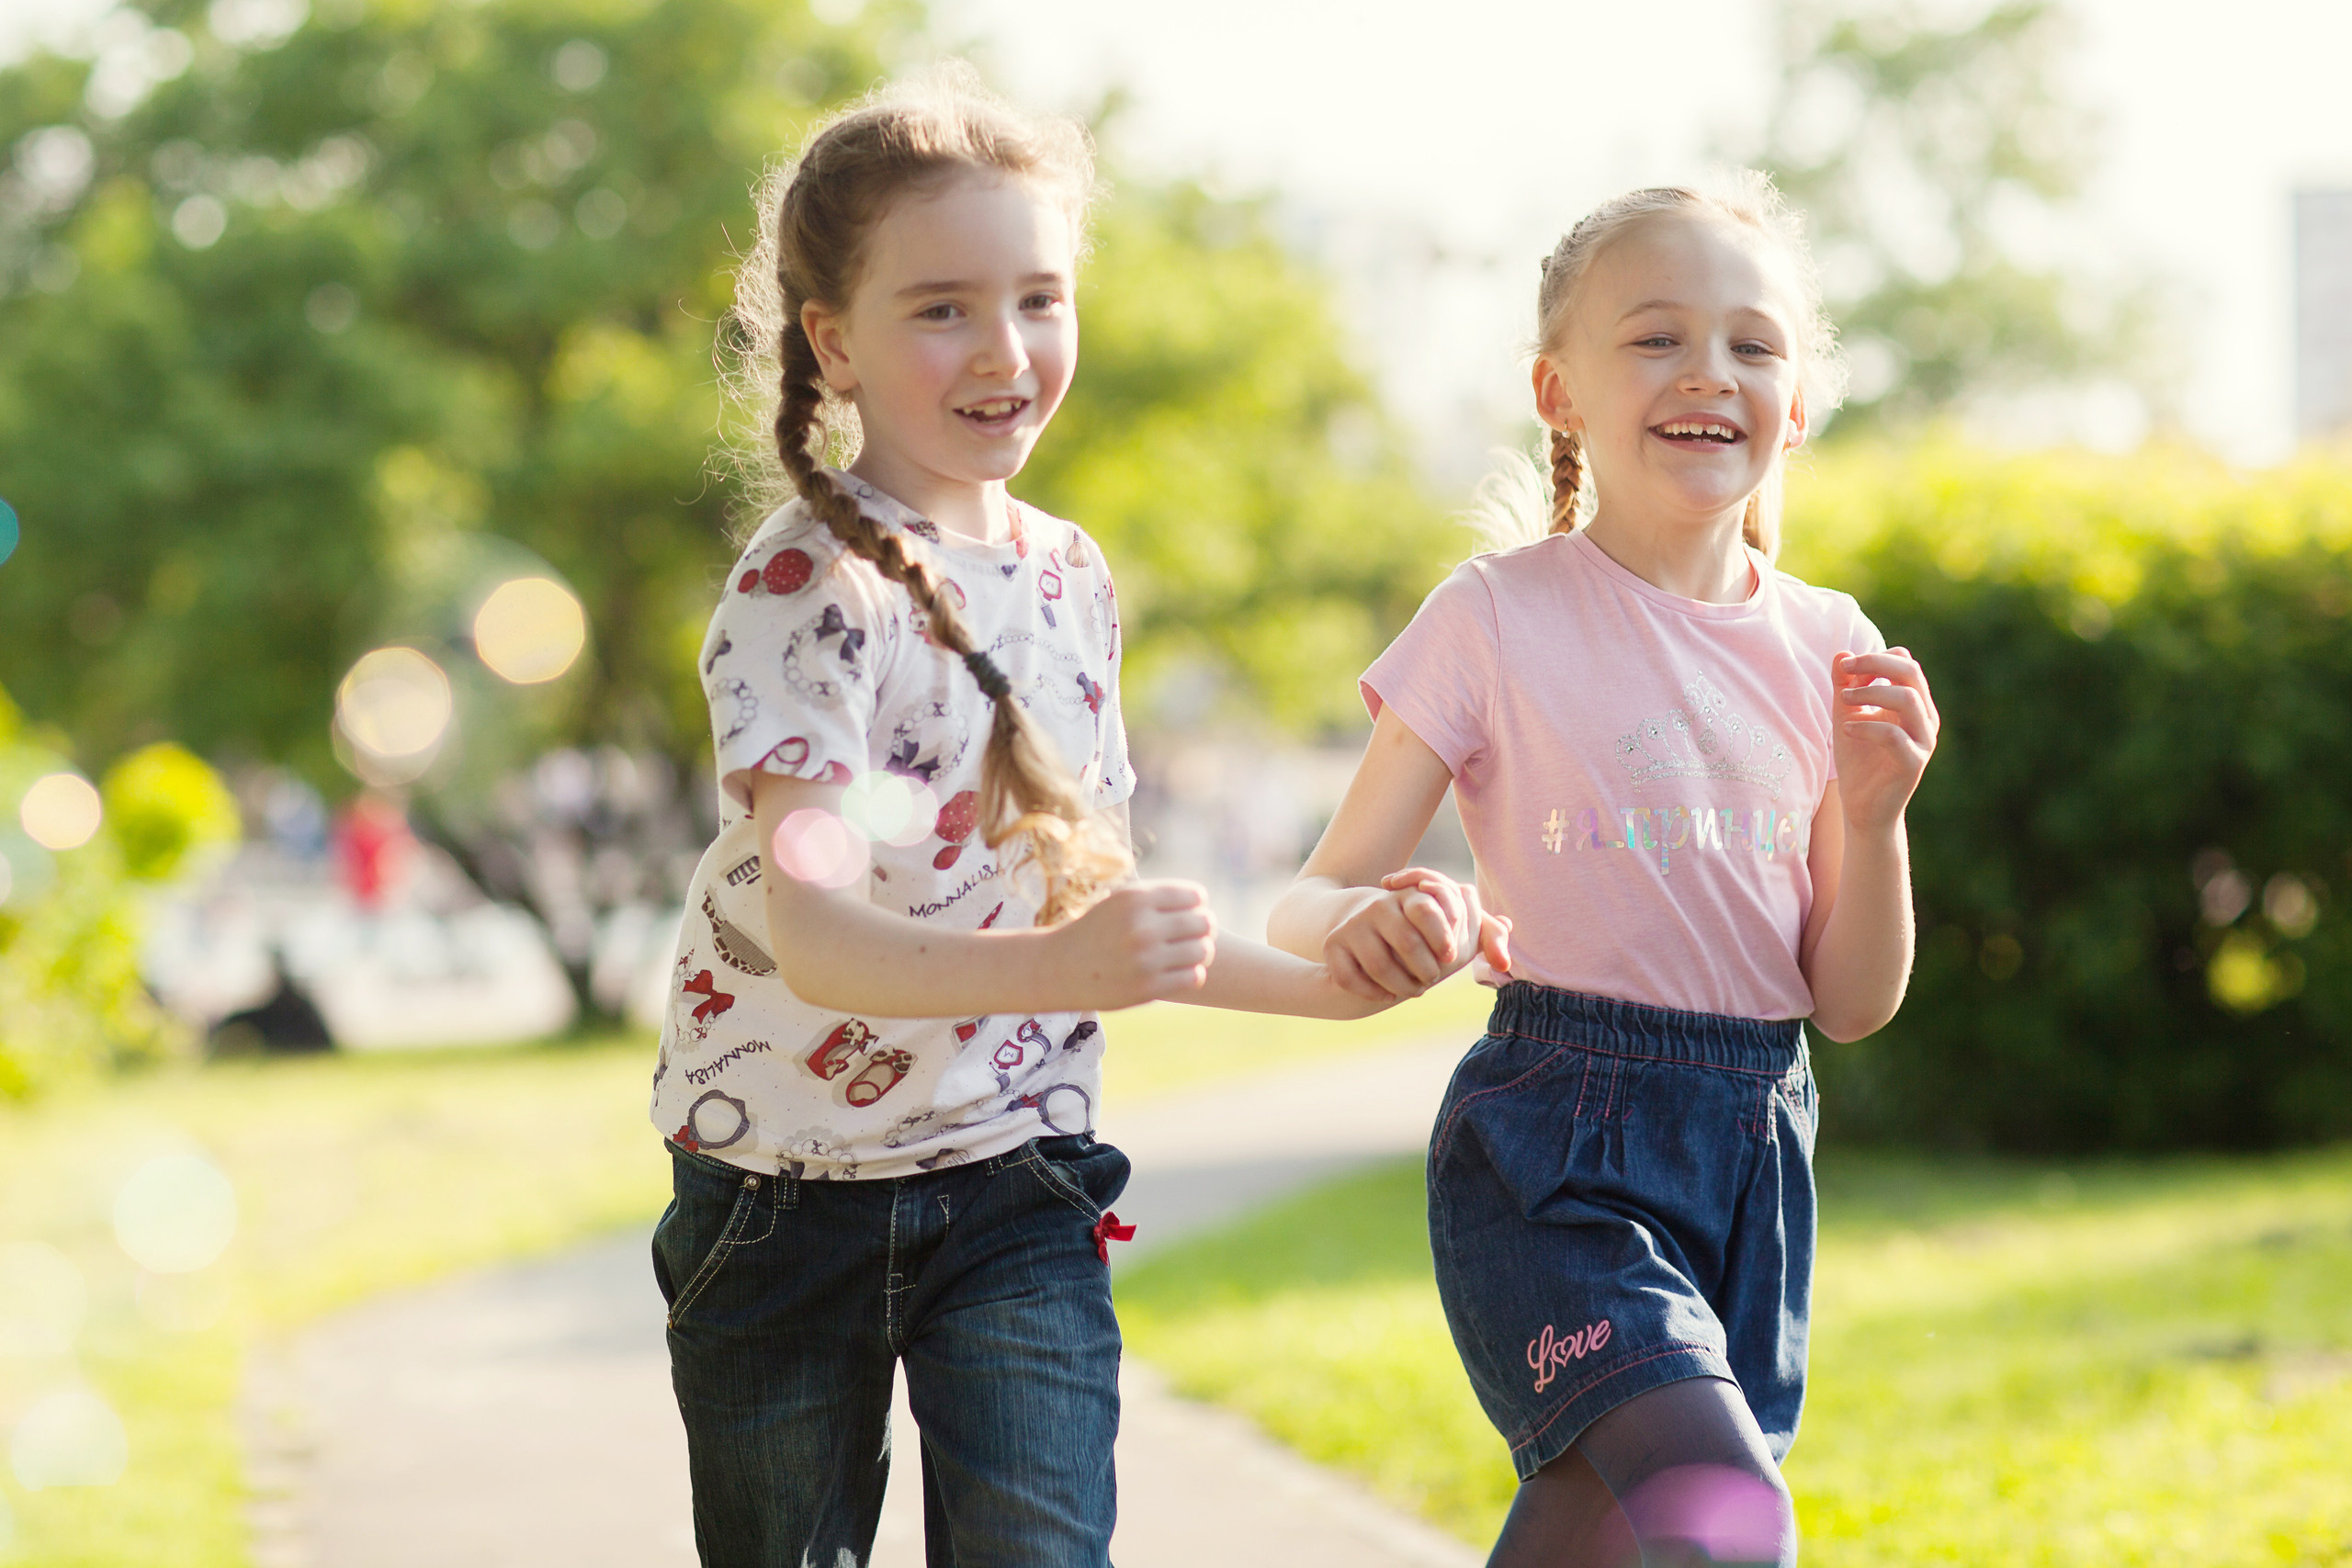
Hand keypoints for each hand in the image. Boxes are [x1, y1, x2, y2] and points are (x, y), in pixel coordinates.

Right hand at [1051, 879, 1215, 1008]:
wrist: (1057, 968)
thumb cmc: (1095, 931)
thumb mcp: (1119, 902)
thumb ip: (1157, 899)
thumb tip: (1202, 904)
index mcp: (1135, 898)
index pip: (1195, 896)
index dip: (1196, 904)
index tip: (1187, 913)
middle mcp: (1142, 926)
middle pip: (1204, 922)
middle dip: (1203, 928)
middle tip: (1193, 935)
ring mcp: (1146, 959)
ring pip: (1203, 950)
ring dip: (1200, 952)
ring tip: (1188, 953)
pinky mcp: (1148, 988)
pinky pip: (1194, 977)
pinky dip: (1192, 974)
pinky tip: (1178, 971)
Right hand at [1324, 868, 1510, 1002]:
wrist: (1361, 922)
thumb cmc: (1420, 929)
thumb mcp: (1451, 924)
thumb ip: (1484, 933)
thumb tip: (1506, 950)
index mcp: (1411, 896)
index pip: (1429, 910)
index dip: (1443, 938)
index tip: (1449, 958)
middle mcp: (1379, 906)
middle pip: (1408, 945)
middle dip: (1425, 971)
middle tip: (1431, 980)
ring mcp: (1353, 926)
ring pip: (1381, 967)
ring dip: (1402, 987)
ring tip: (1413, 990)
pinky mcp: (1333, 946)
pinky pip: (1352, 978)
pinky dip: (1373, 993)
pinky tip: (1386, 994)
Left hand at [1831, 648, 1937, 834]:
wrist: (1864, 808)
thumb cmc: (1857, 759)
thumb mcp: (1845, 715)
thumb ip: (1844, 686)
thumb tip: (1840, 653)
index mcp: (1913, 703)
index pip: (1905, 662)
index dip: (1875, 657)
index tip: (1845, 666)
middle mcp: (1924, 718)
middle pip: (1911, 671)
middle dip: (1875, 663)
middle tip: (1845, 669)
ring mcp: (1923, 740)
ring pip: (1907, 699)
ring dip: (1871, 692)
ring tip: (1843, 699)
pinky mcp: (1913, 763)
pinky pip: (1894, 735)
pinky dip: (1867, 726)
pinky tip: (1846, 728)